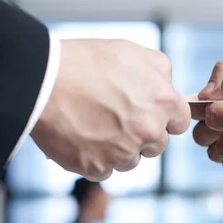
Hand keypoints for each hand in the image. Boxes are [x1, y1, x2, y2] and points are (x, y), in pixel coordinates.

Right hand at [31, 39, 190, 180]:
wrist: (42, 81)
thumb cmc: (84, 62)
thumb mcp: (131, 52)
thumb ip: (159, 70)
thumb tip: (168, 85)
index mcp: (163, 102)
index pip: (180, 123)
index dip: (165, 119)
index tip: (150, 115)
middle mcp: (148, 131)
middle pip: (157, 145)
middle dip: (142, 135)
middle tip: (116, 118)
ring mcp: (124, 153)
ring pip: (131, 161)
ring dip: (119, 149)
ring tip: (94, 125)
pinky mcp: (98, 168)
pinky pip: (105, 171)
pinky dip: (95, 159)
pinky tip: (81, 138)